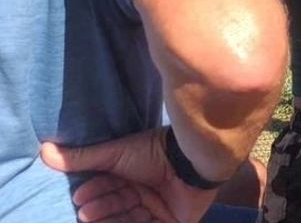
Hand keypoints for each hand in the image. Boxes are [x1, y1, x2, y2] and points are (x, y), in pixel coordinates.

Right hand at [40, 129, 216, 222]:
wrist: (191, 160)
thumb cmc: (154, 152)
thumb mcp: (115, 153)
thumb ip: (83, 157)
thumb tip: (44, 150)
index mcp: (137, 174)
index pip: (110, 187)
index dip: (95, 191)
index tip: (79, 195)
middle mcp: (147, 191)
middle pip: (117, 205)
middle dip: (100, 207)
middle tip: (83, 208)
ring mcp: (160, 208)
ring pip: (128, 220)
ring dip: (110, 219)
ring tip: (90, 216)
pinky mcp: (173, 222)